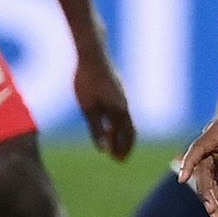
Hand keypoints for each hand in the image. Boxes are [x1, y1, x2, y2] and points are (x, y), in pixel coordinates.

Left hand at [73, 45, 135, 160]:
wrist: (92, 55)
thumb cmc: (87, 82)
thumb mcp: (88, 109)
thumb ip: (96, 129)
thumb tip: (103, 149)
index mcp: (120, 110)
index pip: (127, 135)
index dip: (123, 149)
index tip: (118, 161)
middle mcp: (125, 104)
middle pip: (130, 129)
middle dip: (125, 145)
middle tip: (118, 158)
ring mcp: (122, 95)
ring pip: (126, 120)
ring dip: (121, 134)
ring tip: (112, 142)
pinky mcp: (117, 89)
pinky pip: (121, 111)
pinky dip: (118, 123)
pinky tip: (108, 124)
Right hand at [178, 100, 217, 216]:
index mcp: (216, 131)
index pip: (198, 149)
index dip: (189, 163)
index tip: (182, 179)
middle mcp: (212, 142)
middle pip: (202, 169)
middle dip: (205, 190)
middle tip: (212, 210)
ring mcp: (216, 150)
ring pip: (208, 176)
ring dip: (210, 195)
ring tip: (216, 216)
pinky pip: (216, 177)